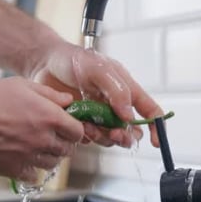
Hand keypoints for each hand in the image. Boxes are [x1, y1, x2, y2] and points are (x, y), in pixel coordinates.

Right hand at [0, 77, 83, 181]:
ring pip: (52, 164)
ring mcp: (28, 157)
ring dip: (49, 156)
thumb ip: (49, 94)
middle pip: (67, 150)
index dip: (74, 128)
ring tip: (36, 146)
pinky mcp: (13, 169)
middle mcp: (43, 139)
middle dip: (63, 142)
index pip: (78, 132)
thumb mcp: (21, 85)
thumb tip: (67, 100)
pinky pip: (33, 176)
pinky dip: (32, 169)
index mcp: (49, 117)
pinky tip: (23, 159)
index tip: (67, 126)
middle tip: (51, 136)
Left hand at [30, 42, 162, 147]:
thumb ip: (116, 90)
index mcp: (125, 89)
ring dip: (102, 137)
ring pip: (109, 138)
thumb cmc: (73, 59)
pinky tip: (75, 124)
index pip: (149, 111)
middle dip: (125, 137)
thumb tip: (129, 115)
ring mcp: (97, 116)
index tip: (156, 142)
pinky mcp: (80, 123)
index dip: (157, 127)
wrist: (43, 63)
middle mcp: (114, 105)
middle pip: (130, 131)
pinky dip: (84, 136)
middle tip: (114, 134)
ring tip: (89, 126)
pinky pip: (88, 138)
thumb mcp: (97, 68)